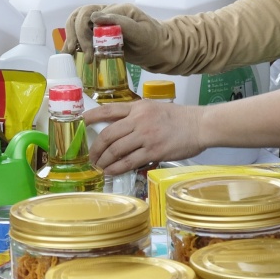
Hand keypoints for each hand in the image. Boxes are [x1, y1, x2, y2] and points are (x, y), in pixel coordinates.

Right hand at [64, 3, 165, 58]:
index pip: (92, 13)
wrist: (159, 50)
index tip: (89, 50)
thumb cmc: (154, 40)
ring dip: (71, 36)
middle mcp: (106, 13)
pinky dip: (73, 41)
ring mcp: (101, 23)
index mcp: (117, 9)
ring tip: (69, 52)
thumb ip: (121, 23)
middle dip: (77, 35)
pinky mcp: (98, 35)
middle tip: (83, 54)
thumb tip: (95, 18)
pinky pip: (80, 34)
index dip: (85, 30)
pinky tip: (71, 53)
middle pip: (80, 15)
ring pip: (76, 22)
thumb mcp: (142, 32)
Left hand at [84, 101, 205, 174]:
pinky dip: (117, 168)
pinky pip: (129, 161)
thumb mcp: (153, 108)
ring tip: (99, 166)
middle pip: (108, 134)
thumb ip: (136, 116)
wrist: (199, 125)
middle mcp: (139, 120)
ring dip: (104, 160)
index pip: (108, 110)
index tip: (80, 122)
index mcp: (137, 107)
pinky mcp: (154, 151)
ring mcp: (146, 136)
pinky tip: (111, 171)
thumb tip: (117, 129)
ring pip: (116, 150)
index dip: (91, 116)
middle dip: (95, 148)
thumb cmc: (178, 118)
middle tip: (90, 156)